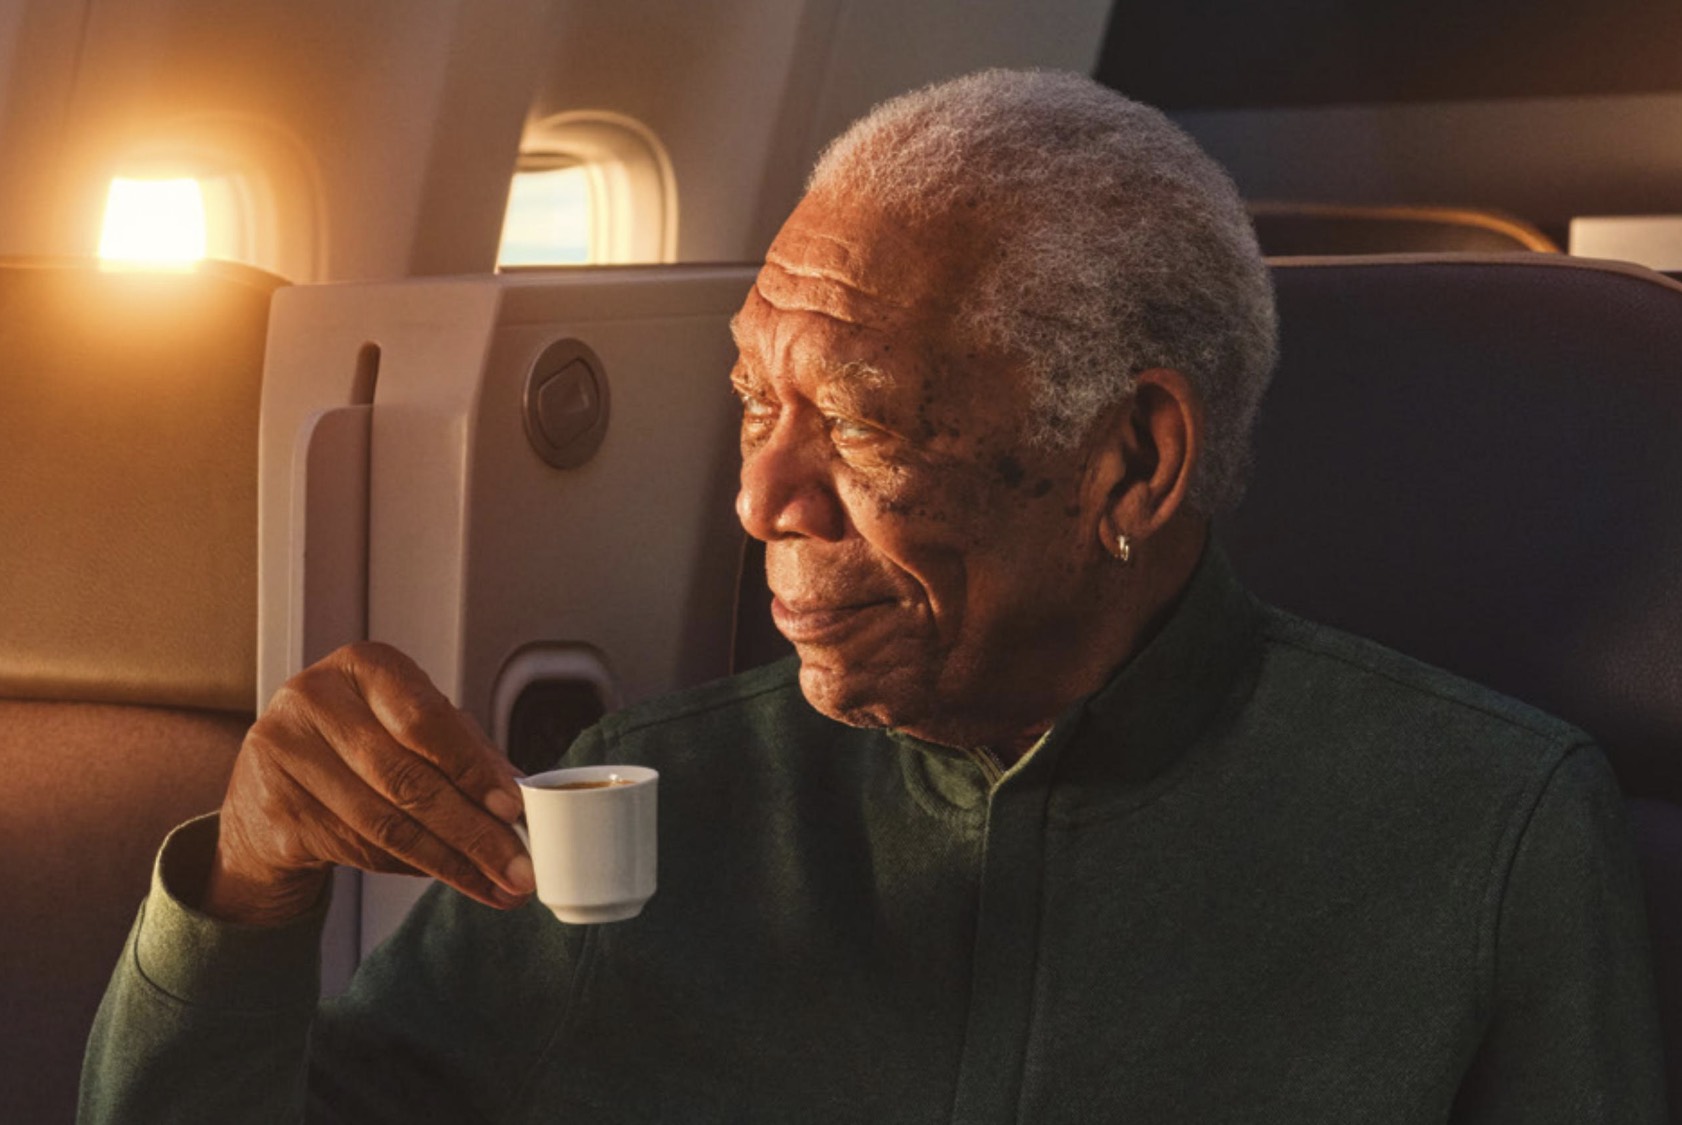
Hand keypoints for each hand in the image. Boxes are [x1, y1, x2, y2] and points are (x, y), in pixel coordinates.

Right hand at [202, 642, 534, 926]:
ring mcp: (286, 754)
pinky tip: (452, 879)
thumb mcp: (410, 731)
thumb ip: (466, 752)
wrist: (270, 791)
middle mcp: (316, 700)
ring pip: (387, 823)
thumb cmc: (355, 750)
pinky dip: (415, 870)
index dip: (472, 769)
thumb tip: (520, 793)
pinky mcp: (277, 810)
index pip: (426, 720)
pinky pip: (360, 849)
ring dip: (452, 862)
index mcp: (363, 666)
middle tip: (516, 865)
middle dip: (473, 831)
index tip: (512, 809)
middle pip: (408, 778)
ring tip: (495, 882)